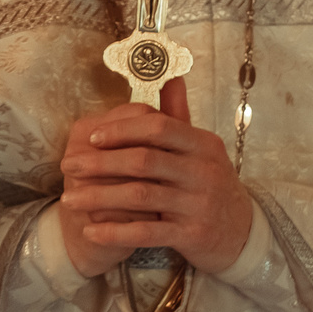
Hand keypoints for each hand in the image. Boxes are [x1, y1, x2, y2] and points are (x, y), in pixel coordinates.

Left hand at [57, 77, 252, 277]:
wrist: (243, 232)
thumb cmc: (211, 185)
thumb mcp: (202, 149)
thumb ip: (179, 117)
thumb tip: (171, 77)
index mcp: (203, 144)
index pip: (158, 128)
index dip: (121, 130)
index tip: (92, 137)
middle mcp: (203, 171)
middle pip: (144, 161)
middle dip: (101, 163)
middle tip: (70, 166)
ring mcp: (199, 204)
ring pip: (141, 196)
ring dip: (100, 197)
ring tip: (71, 199)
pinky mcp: (192, 235)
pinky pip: (147, 232)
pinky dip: (115, 232)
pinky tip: (90, 231)